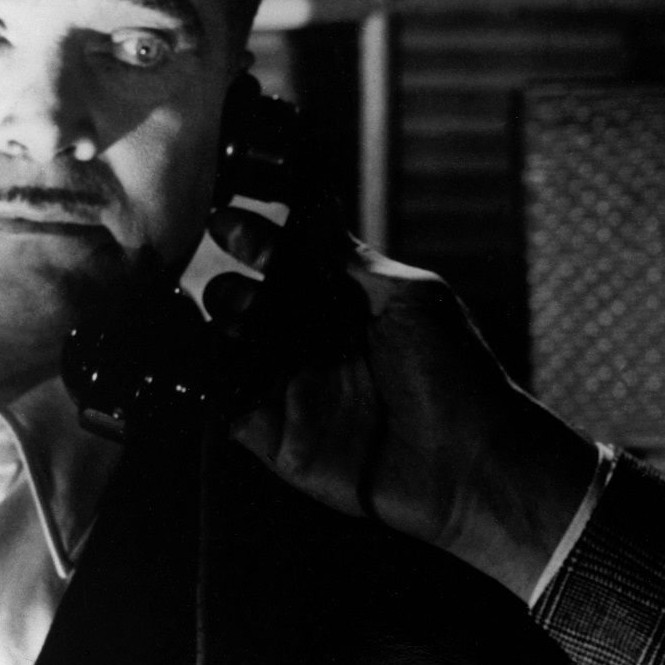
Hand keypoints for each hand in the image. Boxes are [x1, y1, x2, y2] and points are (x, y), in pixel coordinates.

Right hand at [202, 208, 598, 600]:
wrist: (469, 461)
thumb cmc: (455, 371)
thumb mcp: (409, 297)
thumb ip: (350, 259)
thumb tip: (311, 204)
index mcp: (345, 304)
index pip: (284, 263)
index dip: (252, 240)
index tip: (225, 220)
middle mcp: (315, 344)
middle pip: (247, 305)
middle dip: (229, 288)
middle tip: (235, 289)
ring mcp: (294, 391)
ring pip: (226, 352)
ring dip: (209, 331)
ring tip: (215, 320)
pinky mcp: (279, 439)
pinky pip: (225, 408)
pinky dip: (203, 386)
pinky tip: (195, 364)